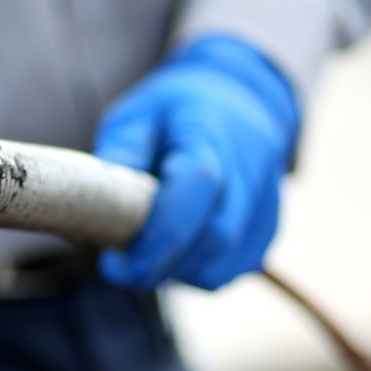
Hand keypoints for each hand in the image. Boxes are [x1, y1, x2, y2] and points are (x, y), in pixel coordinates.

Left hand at [94, 34, 299, 289]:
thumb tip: (101, 197)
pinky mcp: (268, 226)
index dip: (157, 236)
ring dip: (180, 272)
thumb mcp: (139, 114)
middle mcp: (248, 168)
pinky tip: (178, 256)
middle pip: (214, 238)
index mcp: (212, 134)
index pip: (196, 188)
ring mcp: (265, 201)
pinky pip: (236, 266)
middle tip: (123, 270)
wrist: (240, 98)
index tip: (115, 265)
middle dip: (163, 266)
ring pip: (225, 263)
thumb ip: (124, 151)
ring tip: (150, 257)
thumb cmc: (179, 111)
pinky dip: (201, 272)